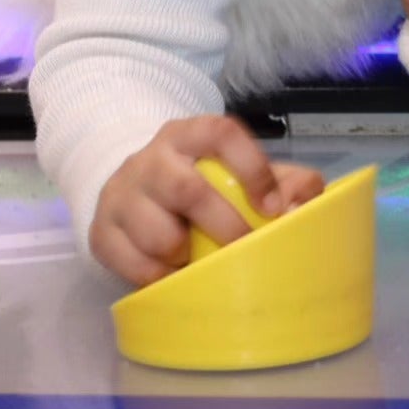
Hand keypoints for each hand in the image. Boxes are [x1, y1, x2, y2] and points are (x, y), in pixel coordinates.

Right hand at [89, 115, 323, 285]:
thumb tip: (308, 202)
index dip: (252, 167)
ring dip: (184, 254)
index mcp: (189, 133)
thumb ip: (282, 180)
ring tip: (196, 259)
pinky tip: (170, 273)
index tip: (275, 207)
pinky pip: (130, 262)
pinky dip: (156, 276)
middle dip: (222, 225)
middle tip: (243, 248)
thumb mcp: (237, 170)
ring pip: (155, 232)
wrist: (130, 188)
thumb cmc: (199, 181)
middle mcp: (151, 157)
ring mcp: (121, 193)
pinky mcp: (101, 230)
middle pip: (186, 189)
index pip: (221, 133)